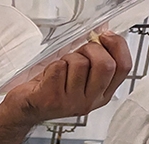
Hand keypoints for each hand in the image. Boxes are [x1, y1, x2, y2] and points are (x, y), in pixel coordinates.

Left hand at [4, 31, 131, 124]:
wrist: (25, 108)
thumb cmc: (51, 88)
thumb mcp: (79, 75)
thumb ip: (94, 57)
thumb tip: (105, 31)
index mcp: (102, 94)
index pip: (124, 68)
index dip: (117, 46)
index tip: (105, 36)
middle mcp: (90, 101)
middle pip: (105, 65)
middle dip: (91, 49)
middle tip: (78, 52)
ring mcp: (71, 102)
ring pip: (80, 64)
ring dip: (67, 58)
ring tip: (59, 69)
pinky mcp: (52, 99)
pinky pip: (59, 68)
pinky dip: (52, 65)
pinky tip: (47, 77)